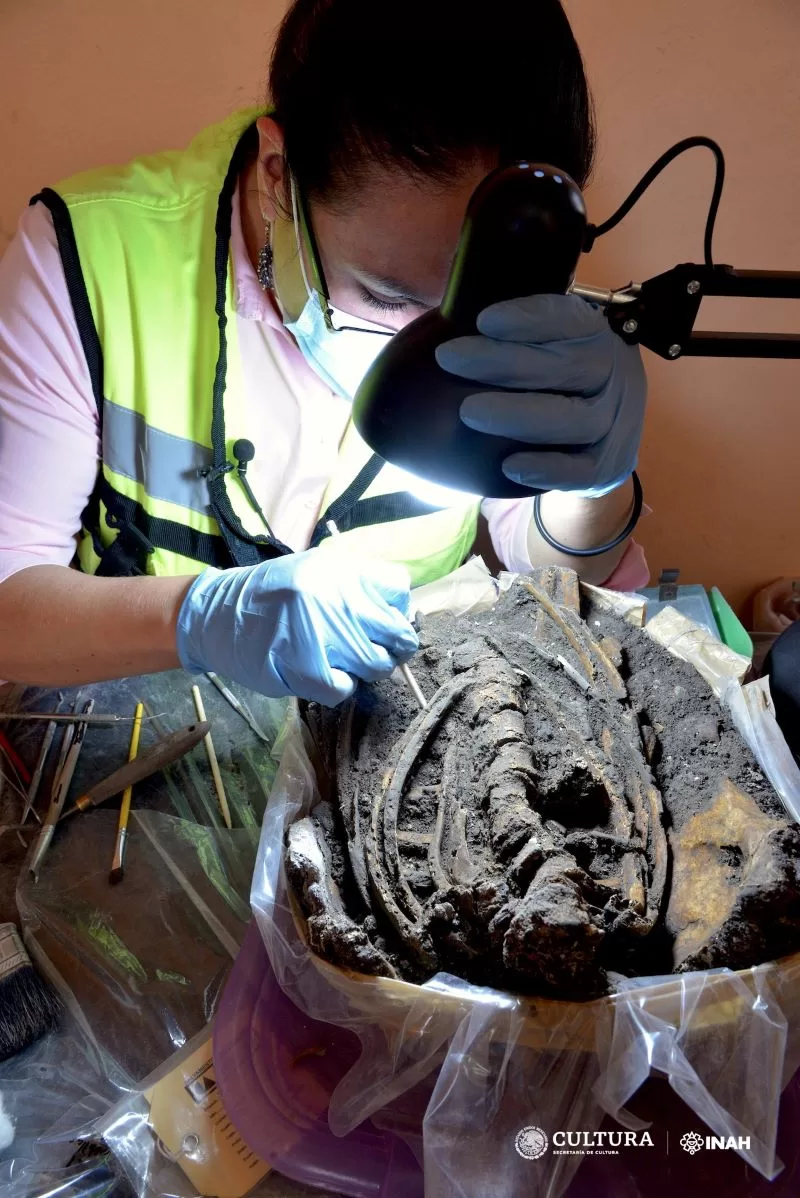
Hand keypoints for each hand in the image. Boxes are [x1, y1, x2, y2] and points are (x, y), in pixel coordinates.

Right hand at [176, 550, 417, 706]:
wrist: (216, 615)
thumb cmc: (270, 595)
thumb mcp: (314, 570)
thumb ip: (354, 585)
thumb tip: (397, 612)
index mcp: (340, 570)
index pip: (398, 588)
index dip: (397, 609)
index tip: (383, 620)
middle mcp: (336, 598)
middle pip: (397, 632)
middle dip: (392, 646)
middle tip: (375, 650)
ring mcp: (322, 634)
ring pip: (377, 664)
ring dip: (365, 669)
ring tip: (342, 662)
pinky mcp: (306, 668)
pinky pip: (346, 688)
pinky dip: (339, 687)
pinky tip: (322, 675)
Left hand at [436, 294, 646, 495]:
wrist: (610, 422)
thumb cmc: (559, 372)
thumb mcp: (551, 340)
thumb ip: (512, 332)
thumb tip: (447, 318)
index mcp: (595, 333)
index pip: (569, 319)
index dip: (528, 318)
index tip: (484, 320)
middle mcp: (613, 374)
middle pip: (566, 367)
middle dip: (504, 362)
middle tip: (450, 358)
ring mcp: (614, 421)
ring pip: (576, 420)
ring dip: (520, 415)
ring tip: (469, 412)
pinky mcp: (609, 465)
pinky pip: (582, 472)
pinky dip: (548, 469)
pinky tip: (509, 466)